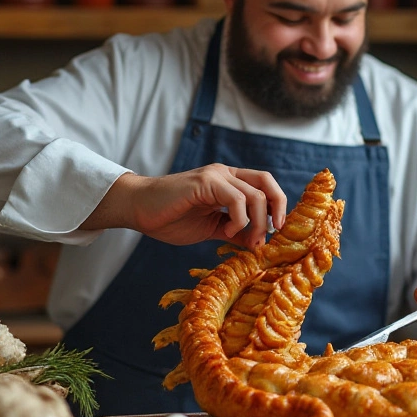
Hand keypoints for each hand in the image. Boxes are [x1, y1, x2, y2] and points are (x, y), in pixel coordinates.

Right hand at [84, 164, 287, 248]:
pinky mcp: (205, 182)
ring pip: (255, 194)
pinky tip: (226, 231)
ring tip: (241, 238)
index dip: (276, 205)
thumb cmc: (170, 218)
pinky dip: (239, 220)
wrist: (139, 210)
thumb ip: (234, 231)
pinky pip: (237, 199)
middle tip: (274, 231)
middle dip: (277, 208)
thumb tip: (257, 243)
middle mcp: (225, 174)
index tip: (276, 230)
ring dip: (255, 222)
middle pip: (266, 181)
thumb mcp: (210, 228)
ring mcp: (215, 176)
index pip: (264, 184)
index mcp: (229, 182)